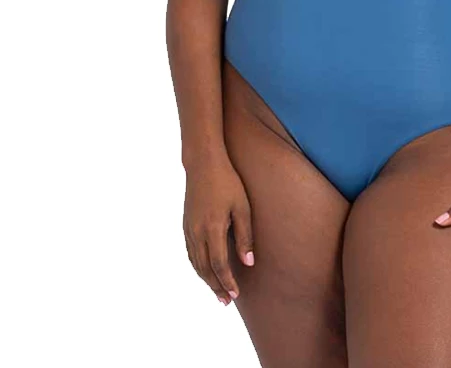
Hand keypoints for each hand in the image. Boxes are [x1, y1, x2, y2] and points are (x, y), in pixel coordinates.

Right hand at [183, 156, 254, 304]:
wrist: (203, 164)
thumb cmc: (228, 182)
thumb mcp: (242, 207)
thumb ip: (245, 235)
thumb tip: (248, 262)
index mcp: (212, 228)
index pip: (219, 264)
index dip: (227, 281)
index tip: (235, 295)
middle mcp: (196, 232)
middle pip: (204, 269)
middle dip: (215, 286)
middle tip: (225, 301)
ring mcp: (188, 229)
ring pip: (195, 263)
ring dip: (205, 279)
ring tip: (216, 292)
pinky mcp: (185, 225)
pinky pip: (190, 253)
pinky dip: (197, 266)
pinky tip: (204, 271)